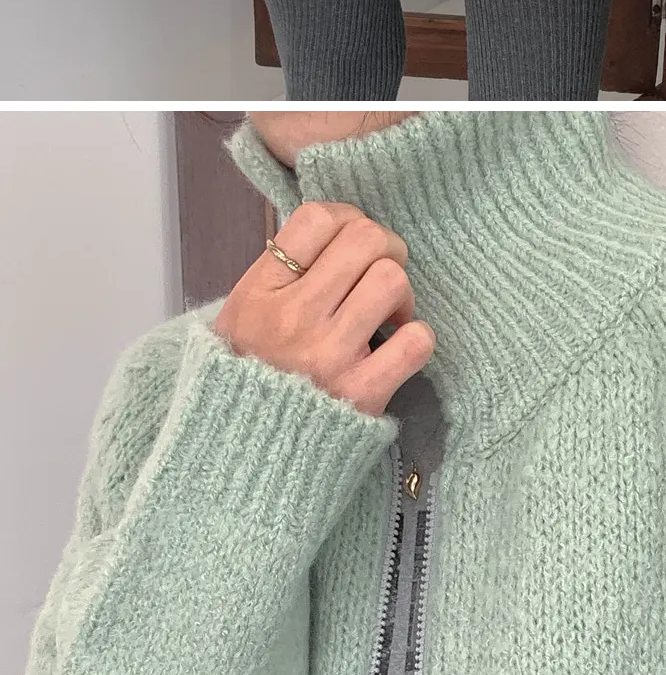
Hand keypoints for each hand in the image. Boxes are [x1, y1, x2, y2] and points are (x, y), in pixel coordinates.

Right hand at [211, 199, 435, 416]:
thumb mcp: (239, 318)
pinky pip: (416, 340)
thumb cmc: (250, 379)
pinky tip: (399, 347)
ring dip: (401, 294)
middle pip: (365, 239)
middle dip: (386, 248)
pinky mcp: (362, 394)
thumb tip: (335, 231)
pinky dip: (418, 337)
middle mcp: (292, 318)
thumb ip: (278, 274)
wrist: (245, 457)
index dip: (347, 218)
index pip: (316, 218)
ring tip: (387, 315)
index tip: (350, 243)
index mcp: (258, 293)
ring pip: (393, 280)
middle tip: (380, 274)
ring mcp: (328, 355)